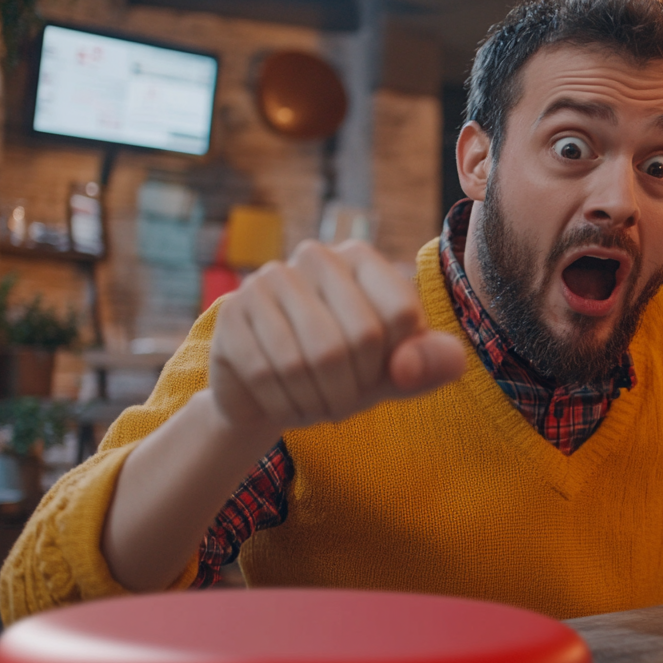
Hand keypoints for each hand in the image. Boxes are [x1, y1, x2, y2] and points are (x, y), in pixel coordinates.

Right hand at [207, 239, 466, 433]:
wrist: (277, 396)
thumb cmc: (350, 375)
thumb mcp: (401, 374)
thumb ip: (431, 363)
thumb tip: (409, 366)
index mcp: (362, 257)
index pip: (402, 314)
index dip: (396, 363)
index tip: (382, 375)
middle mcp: (314, 256)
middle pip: (359, 337)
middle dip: (356, 389)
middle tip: (344, 403)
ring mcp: (267, 280)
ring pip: (310, 359)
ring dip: (319, 402)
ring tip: (316, 405)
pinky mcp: (231, 313)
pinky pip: (266, 372)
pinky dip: (284, 404)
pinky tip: (285, 403)